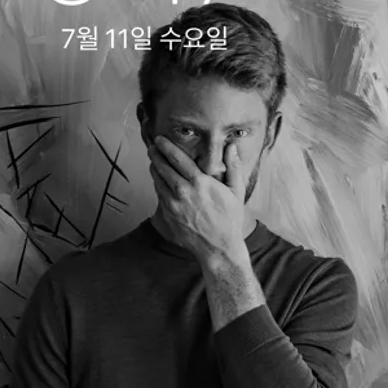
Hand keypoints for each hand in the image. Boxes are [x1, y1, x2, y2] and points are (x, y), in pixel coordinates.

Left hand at [147, 136, 246, 263]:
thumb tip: (232, 147)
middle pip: (163, 167)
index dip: (166, 147)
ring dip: (154, 169)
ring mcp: (173, 205)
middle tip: (152, 147)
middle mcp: (184, 192)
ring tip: (153, 162)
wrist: (218, 247)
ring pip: (158, 181)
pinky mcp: (168, 215)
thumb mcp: (236, 192)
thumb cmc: (229, 219)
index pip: (178, 159)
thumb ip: (233, 167)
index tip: (159, 139)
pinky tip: (159, 181)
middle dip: (155, 155)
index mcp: (200, 183)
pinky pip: (159, 195)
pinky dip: (158, 186)